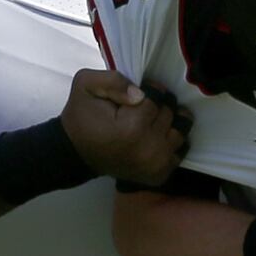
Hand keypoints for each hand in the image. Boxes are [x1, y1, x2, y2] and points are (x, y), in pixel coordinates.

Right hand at [61, 69, 186, 185]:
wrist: (76, 154)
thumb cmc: (81, 118)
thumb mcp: (85, 85)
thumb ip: (113, 80)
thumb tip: (140, 93)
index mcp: (131, 127)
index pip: (157, 98)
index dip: (149, 90)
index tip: (137, 93)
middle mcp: (148, 149)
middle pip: (170, 115)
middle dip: (160, 106)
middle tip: (141, 108)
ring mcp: (155, 165)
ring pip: (180, 132)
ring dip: (169, 124)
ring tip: (151, 122)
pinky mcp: (158, 175)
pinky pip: (179, 152)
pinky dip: (171, 143)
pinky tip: (156, 138)